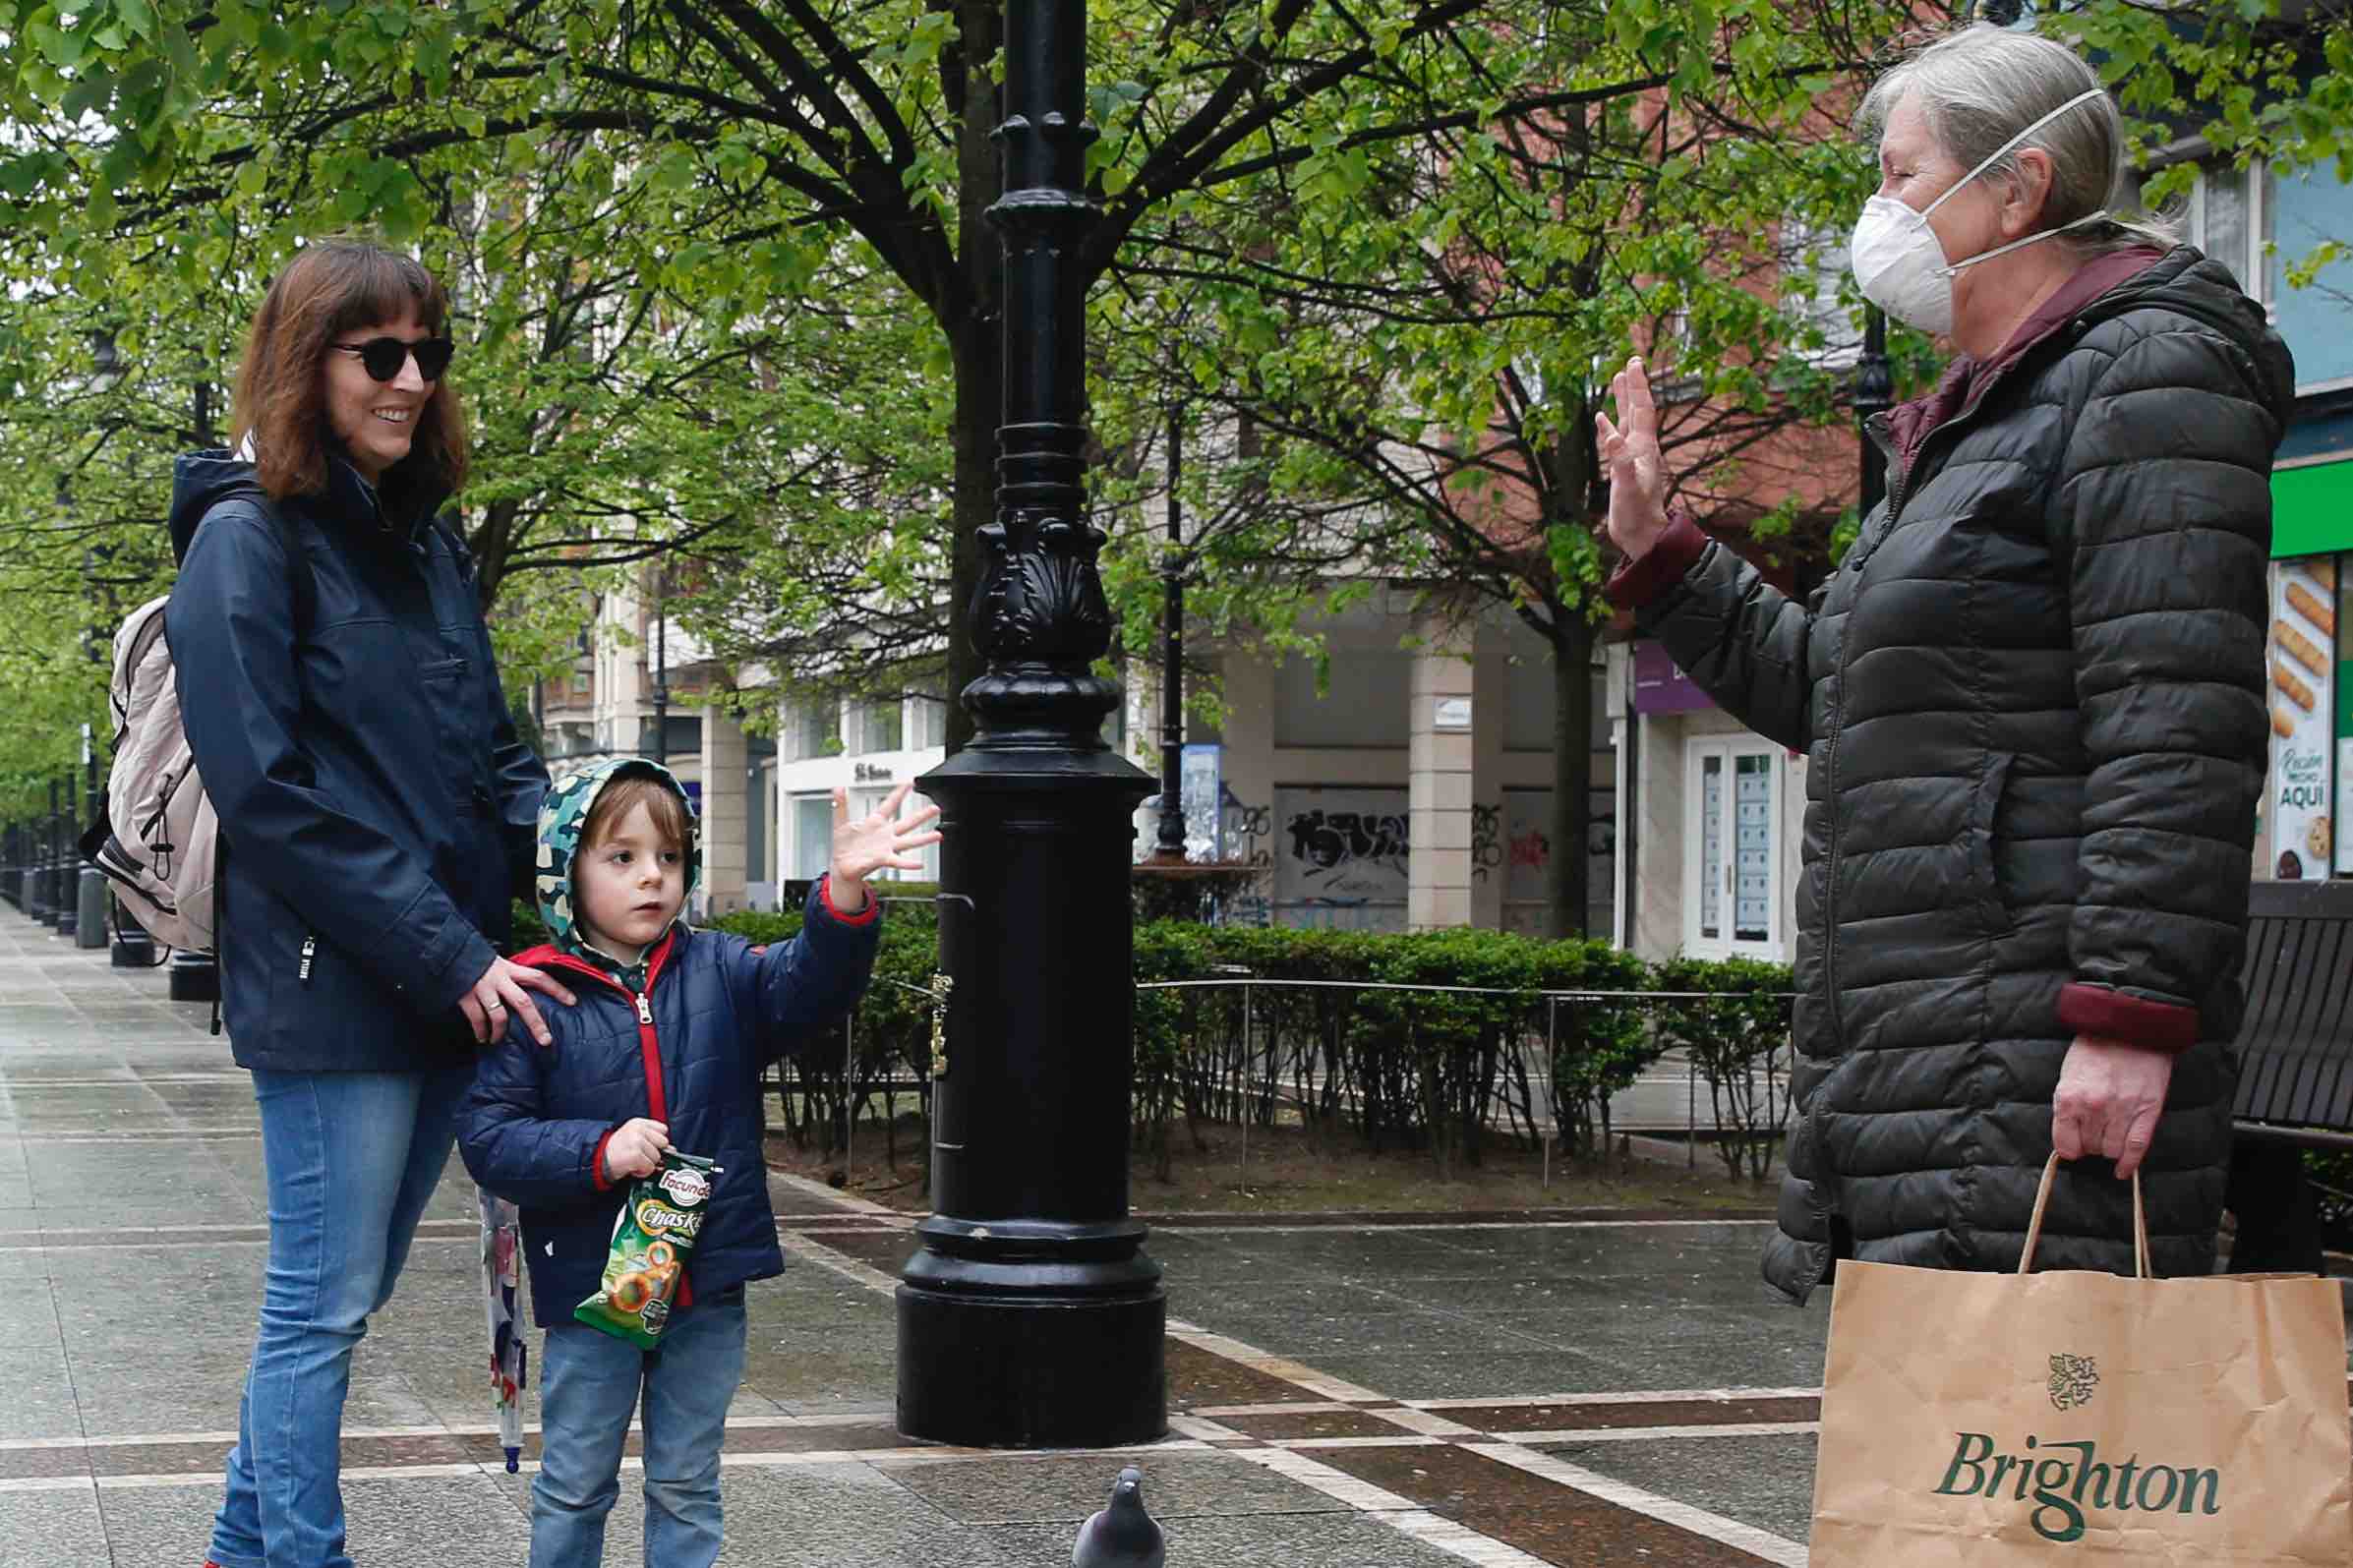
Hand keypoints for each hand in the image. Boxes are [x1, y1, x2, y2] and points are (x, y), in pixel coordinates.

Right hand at [459, 955, 576, 1047]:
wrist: (451, 954)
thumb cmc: (480, 963)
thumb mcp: (500, 964)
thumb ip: (513, 977)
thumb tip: (531, 993)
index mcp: (511, 969)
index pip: (539, 978)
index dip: (557, 989)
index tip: (573, 1002)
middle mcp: (500, 979)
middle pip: (523, 1002)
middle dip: (536, 1023)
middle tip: (546, 1040)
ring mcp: (484, 989)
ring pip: (499, 1016)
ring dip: (501, 1032)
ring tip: (498, 1040)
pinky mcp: (467, 997)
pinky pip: (477, 1019)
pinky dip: (481, 1031)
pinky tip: (483, 1038)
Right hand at [604, 1118, 669, 1181]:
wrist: (598, 1162)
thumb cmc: (618, 1152)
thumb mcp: (634, 1139)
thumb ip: (653, 1141)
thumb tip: (673, 1150)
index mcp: (638, 1123)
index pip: (663, 1129)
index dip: (657, 1142)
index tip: (646, 1147)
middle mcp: (638, 1130)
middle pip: (663, 1143)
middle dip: (654, 1153)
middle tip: (639, 1156)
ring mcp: (636, 1142)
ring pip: (657, 1157)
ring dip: (647, 1164)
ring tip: (634, 1163)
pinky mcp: (635, 1155)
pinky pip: (649, 1167)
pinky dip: (642, 1172)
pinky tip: (632, 1169)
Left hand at [830, 780, 943, 910]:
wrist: (842, 866)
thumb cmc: (844, 846)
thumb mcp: (840, 823)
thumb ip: (841, 805)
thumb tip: (837, 788)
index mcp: (876, 822)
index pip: (890, 804)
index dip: (899, 793)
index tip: (910, 783)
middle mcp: (885, 834)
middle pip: (907, 822)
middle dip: (922, 815)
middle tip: (936, 808)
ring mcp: (886, 847)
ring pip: (909, 841)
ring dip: (924, 838)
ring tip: (938, 835)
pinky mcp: (883, 860)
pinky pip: (898, 861)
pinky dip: (909, 863)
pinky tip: (919, 863)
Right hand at [1593, 355, 1671, 561]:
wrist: (1642, 536)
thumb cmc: (1637, 514)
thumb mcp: (1628, 487)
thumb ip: (1621, 462)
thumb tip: (1611, 435)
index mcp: (1644, 447)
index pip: (1642, 409)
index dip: (1638, 385)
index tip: (1635, 362)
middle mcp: (1641, 447)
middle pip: (1637, 409)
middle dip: (1633, 385)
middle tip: (1631, 361)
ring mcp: (1632, 456)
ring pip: (1627, 420)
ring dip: (1622, 400)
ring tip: (1617, 378)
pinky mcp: (1623, 467)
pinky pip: (1615, 439)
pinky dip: (1608, 425)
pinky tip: (1602, 419)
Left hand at [2052, 1035, 2174, 1179]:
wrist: (2130, 1027)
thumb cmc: (2095, 1048)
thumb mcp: (2068, 1074)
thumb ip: (2067, 1106)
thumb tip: (2069, 1135)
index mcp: (2069, 1097)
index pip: (2065, 1145)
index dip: (2070, 1148)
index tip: (2074, 1146)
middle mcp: (2094, 1108)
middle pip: (2090, 1148)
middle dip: (2090, 1144)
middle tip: (2095, 1131)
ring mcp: (2122, 1110)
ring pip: (2112, 1151)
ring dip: (2109, 1149)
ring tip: (2110, 1135)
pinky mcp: (2147, 1111)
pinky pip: (2137, 1148)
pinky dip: (2130, 1163)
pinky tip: (2123, 1171)